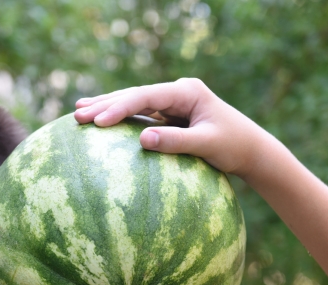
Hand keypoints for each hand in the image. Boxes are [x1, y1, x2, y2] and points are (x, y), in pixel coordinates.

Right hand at [75, 78, 267, 177]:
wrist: (251, 150)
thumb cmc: (234, 146)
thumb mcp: (207, 144)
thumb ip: (176, 142)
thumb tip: (142, 140)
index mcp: (186, 92)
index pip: (146, 96)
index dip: (120, 107)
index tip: (98, 121)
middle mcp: (177, 93)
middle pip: (134, 95)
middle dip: (105, 104)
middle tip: (76, 115)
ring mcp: (172, 103)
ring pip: (134, 102)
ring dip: (107, 107)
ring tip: (79, 110)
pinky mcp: (169, 117)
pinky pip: (140, 116)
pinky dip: (121, 118)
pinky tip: (103, 120)